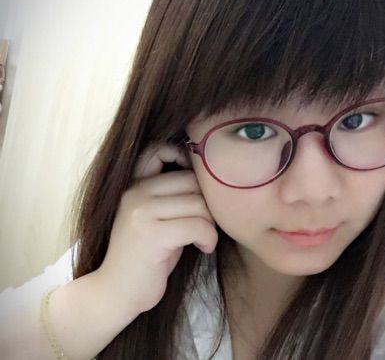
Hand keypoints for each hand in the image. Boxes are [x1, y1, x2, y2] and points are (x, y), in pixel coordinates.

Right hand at [95, 143, 217, 315]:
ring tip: (205, 237)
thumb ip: (170, 195)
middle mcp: (135, 193)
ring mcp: (141, 212)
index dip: (183, 158)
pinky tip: (204, 248)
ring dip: (210, 223)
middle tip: (206, 222)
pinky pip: (198, 225)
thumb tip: (206, 178)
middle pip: (191, 180)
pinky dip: (208, 237)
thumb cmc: (145, 255)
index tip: (196, 185)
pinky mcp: (152, 235)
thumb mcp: (153, 217)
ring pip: (198, 203)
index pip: (157, 150)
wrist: (115, 292)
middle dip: (207, 202)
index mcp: (133, 185)